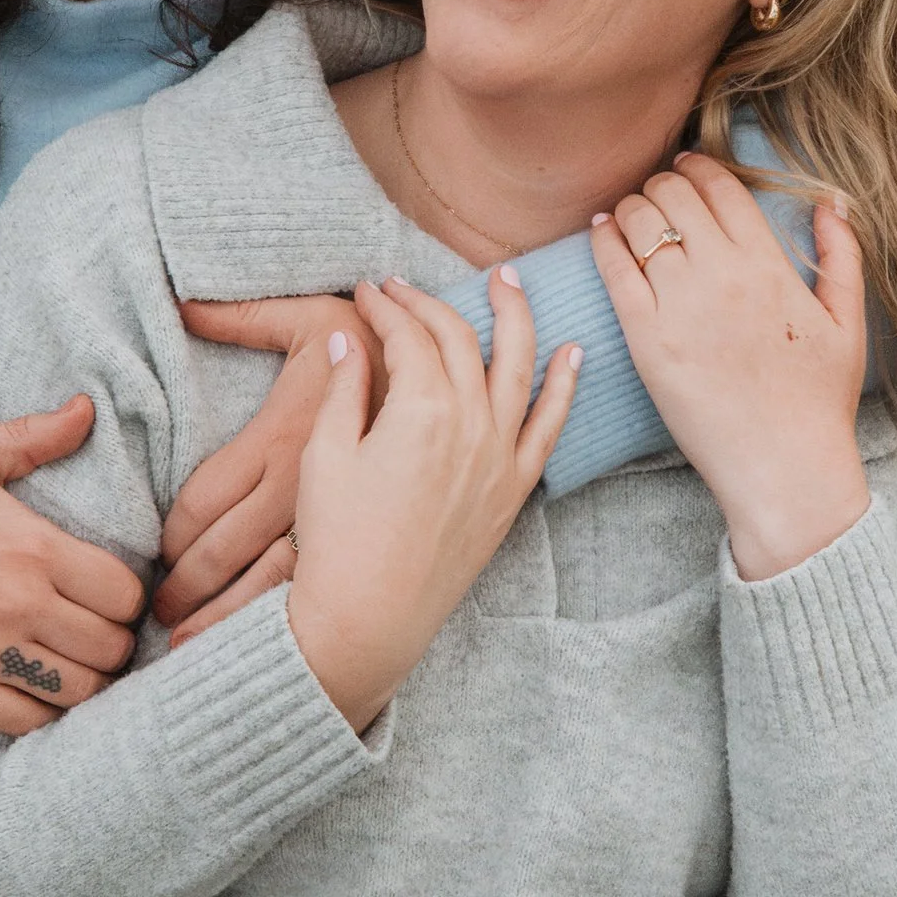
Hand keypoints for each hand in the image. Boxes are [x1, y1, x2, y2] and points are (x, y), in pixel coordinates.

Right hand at [0, 400, 146, 733]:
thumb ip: (31, 436)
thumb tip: (87, 407)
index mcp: (30, 546)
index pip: (124, 594)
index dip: (128, 600)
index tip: (111, 599)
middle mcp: (15, 602)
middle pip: (111, 647)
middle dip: (114, 643)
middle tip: (99, 636)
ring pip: (81, 691)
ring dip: (88, 682)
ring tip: (78, 666)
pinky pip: (32, 721)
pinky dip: (46, 712)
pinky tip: (42, 691)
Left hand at [157, 297, 385, 642]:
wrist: (462, 376)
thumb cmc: (374, 342)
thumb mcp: (307, 318)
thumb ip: (244, 316)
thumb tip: (181, 302)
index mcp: (278, 440)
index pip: (201, 502)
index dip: (172, 537)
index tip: (158, 555)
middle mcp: (299, 488)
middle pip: (222, 556)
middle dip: (185, 590)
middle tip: (155, 614)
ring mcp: (336, 520)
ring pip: (262, 589)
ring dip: (223, 621)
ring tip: (188, 647)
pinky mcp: (368, 539)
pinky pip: (311, 593)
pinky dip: (277, 626)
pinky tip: (258, 649)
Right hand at [286, 272, 579, 732]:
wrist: (369, 618)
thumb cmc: (337, 541)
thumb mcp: (324, 455)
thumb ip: (344, 389)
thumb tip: (349, 339)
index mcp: (421, 410)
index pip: (407, 335)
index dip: (384, 306)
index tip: (365, 293)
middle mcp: (471, 425)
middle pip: (458, 340)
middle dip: (428, 303)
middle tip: (402, 286)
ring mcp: (499, 458)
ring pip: (518, 366)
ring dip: (516, 315)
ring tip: (508, 279)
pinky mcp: (513, 491)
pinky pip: (549, 428)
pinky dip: (564, 387)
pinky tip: (573, 353)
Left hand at [590, 157, 869, 580]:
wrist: (785, 467)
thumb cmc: (819, 401)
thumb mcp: (847, 322)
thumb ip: (842, 256)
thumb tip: (830, 201)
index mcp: (769, 266)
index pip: (722, 187)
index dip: (699, 166)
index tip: (688, 166)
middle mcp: (722, 276)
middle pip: (675, 196)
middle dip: (663, 182)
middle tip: (658, 191)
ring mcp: (680, 307)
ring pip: (640, 224)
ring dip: (632, 205)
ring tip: (631, 212)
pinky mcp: (646, 340)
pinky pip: (613, 270)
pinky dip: (603, 240)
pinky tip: (602, 232)